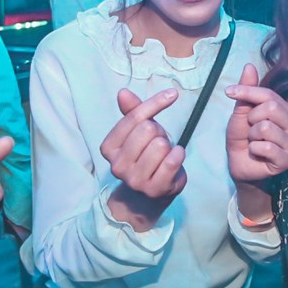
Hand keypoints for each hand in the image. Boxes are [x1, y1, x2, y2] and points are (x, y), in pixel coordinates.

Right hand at [101, 87, 186, 201]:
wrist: (149, 195)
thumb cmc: (145, 156)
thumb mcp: (137, 131)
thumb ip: (132, 112)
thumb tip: (123, 92)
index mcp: (108, 148)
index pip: (134, 118)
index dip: (155, 103)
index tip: (172, 94)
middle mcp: (117, 166)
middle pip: (147, 130)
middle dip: (159, 132)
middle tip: (158, 143)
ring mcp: (135, 180)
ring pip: (160, 145)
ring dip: (168, 146)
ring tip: (163, 155)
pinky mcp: (154, 189)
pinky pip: (172, 161)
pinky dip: (178, 155)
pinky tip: (175, 157)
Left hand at [225, 63, 287, 183]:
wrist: (239, 165)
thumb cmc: (242, 138)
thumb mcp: (240, 113)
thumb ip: (247, 91)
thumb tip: (249, 65)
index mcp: (285, 110)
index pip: (269, 94)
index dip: (247, 91)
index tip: (229, 92)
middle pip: (272, 108)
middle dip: (251, 118)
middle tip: (249, 129)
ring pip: (267, 127)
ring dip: (251, 136)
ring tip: (253, 142)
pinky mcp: (287, 160)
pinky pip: (267, 146)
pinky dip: (254, 149)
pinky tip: (256, 153)